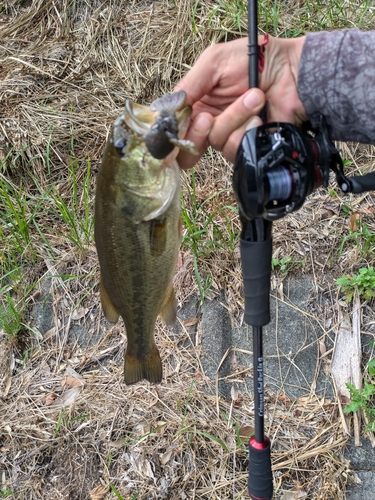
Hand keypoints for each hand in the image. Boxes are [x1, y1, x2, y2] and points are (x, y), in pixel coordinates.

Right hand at [175, 35, 306, 167]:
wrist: (293, 72)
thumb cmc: (255, 61)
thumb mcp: (214, 62)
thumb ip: (189, 86)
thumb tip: (167, 110)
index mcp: (196, 104)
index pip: (175, 128)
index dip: (175, 131)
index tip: (182, 122)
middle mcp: (209, 124)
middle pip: (189, 147)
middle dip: (198, 133)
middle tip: (208, 117)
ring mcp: (229, 136)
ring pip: (216, 143)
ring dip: (234, 120)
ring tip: (254, 98)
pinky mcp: (247, 146)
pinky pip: (237, 150)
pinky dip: (247, 131)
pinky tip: (259, 118)